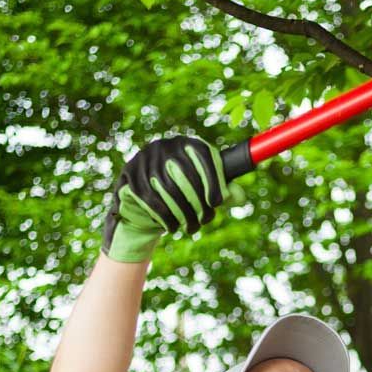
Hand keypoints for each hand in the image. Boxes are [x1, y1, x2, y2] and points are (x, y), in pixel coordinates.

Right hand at [101, 135, 228, 261]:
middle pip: (187, 176)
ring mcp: (146, 159)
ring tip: (192, 228)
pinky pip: (152, 200)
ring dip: (183, 214)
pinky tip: (173, 228)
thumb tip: (241, 198)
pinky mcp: (131, 175)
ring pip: (169, 190)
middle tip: (205, 221)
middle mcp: (166, 146)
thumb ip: (224, 192)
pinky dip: (165, 218)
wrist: (143, 198)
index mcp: (188, 144)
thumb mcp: (204, 190)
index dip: (213, 180)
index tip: (217, 203)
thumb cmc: (181, 192)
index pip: (205, 157)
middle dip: (199, 203)